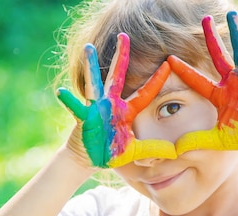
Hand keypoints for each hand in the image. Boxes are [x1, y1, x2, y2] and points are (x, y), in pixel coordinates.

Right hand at [57, 33, 175, 167]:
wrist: (89, 158)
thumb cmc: (111, 151)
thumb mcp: (135, 151)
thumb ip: (153, 148)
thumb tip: (175, 152)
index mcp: (126, 110)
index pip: (145, 93)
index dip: (157, 79)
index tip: (168, 62)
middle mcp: (111, 104)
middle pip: (118, 75)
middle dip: (121, 55)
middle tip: (123, 35)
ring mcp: (96, 108)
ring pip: (94, 82)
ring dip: (91, 66)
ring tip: (88, 48)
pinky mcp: (83, 117)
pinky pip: (76, 108)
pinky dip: (69, 101)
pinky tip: (61, 91)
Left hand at [167, 11, 237, 151]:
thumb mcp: (217, 139)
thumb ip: (196, 141)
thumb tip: (175, 150)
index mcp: (219, 94)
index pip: (197, 79)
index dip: (183, 70)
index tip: (169, 59)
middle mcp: (232, 81)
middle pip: (218, 54)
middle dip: (210, 37)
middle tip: (204, 19)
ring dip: (237, 32)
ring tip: (232, 14)